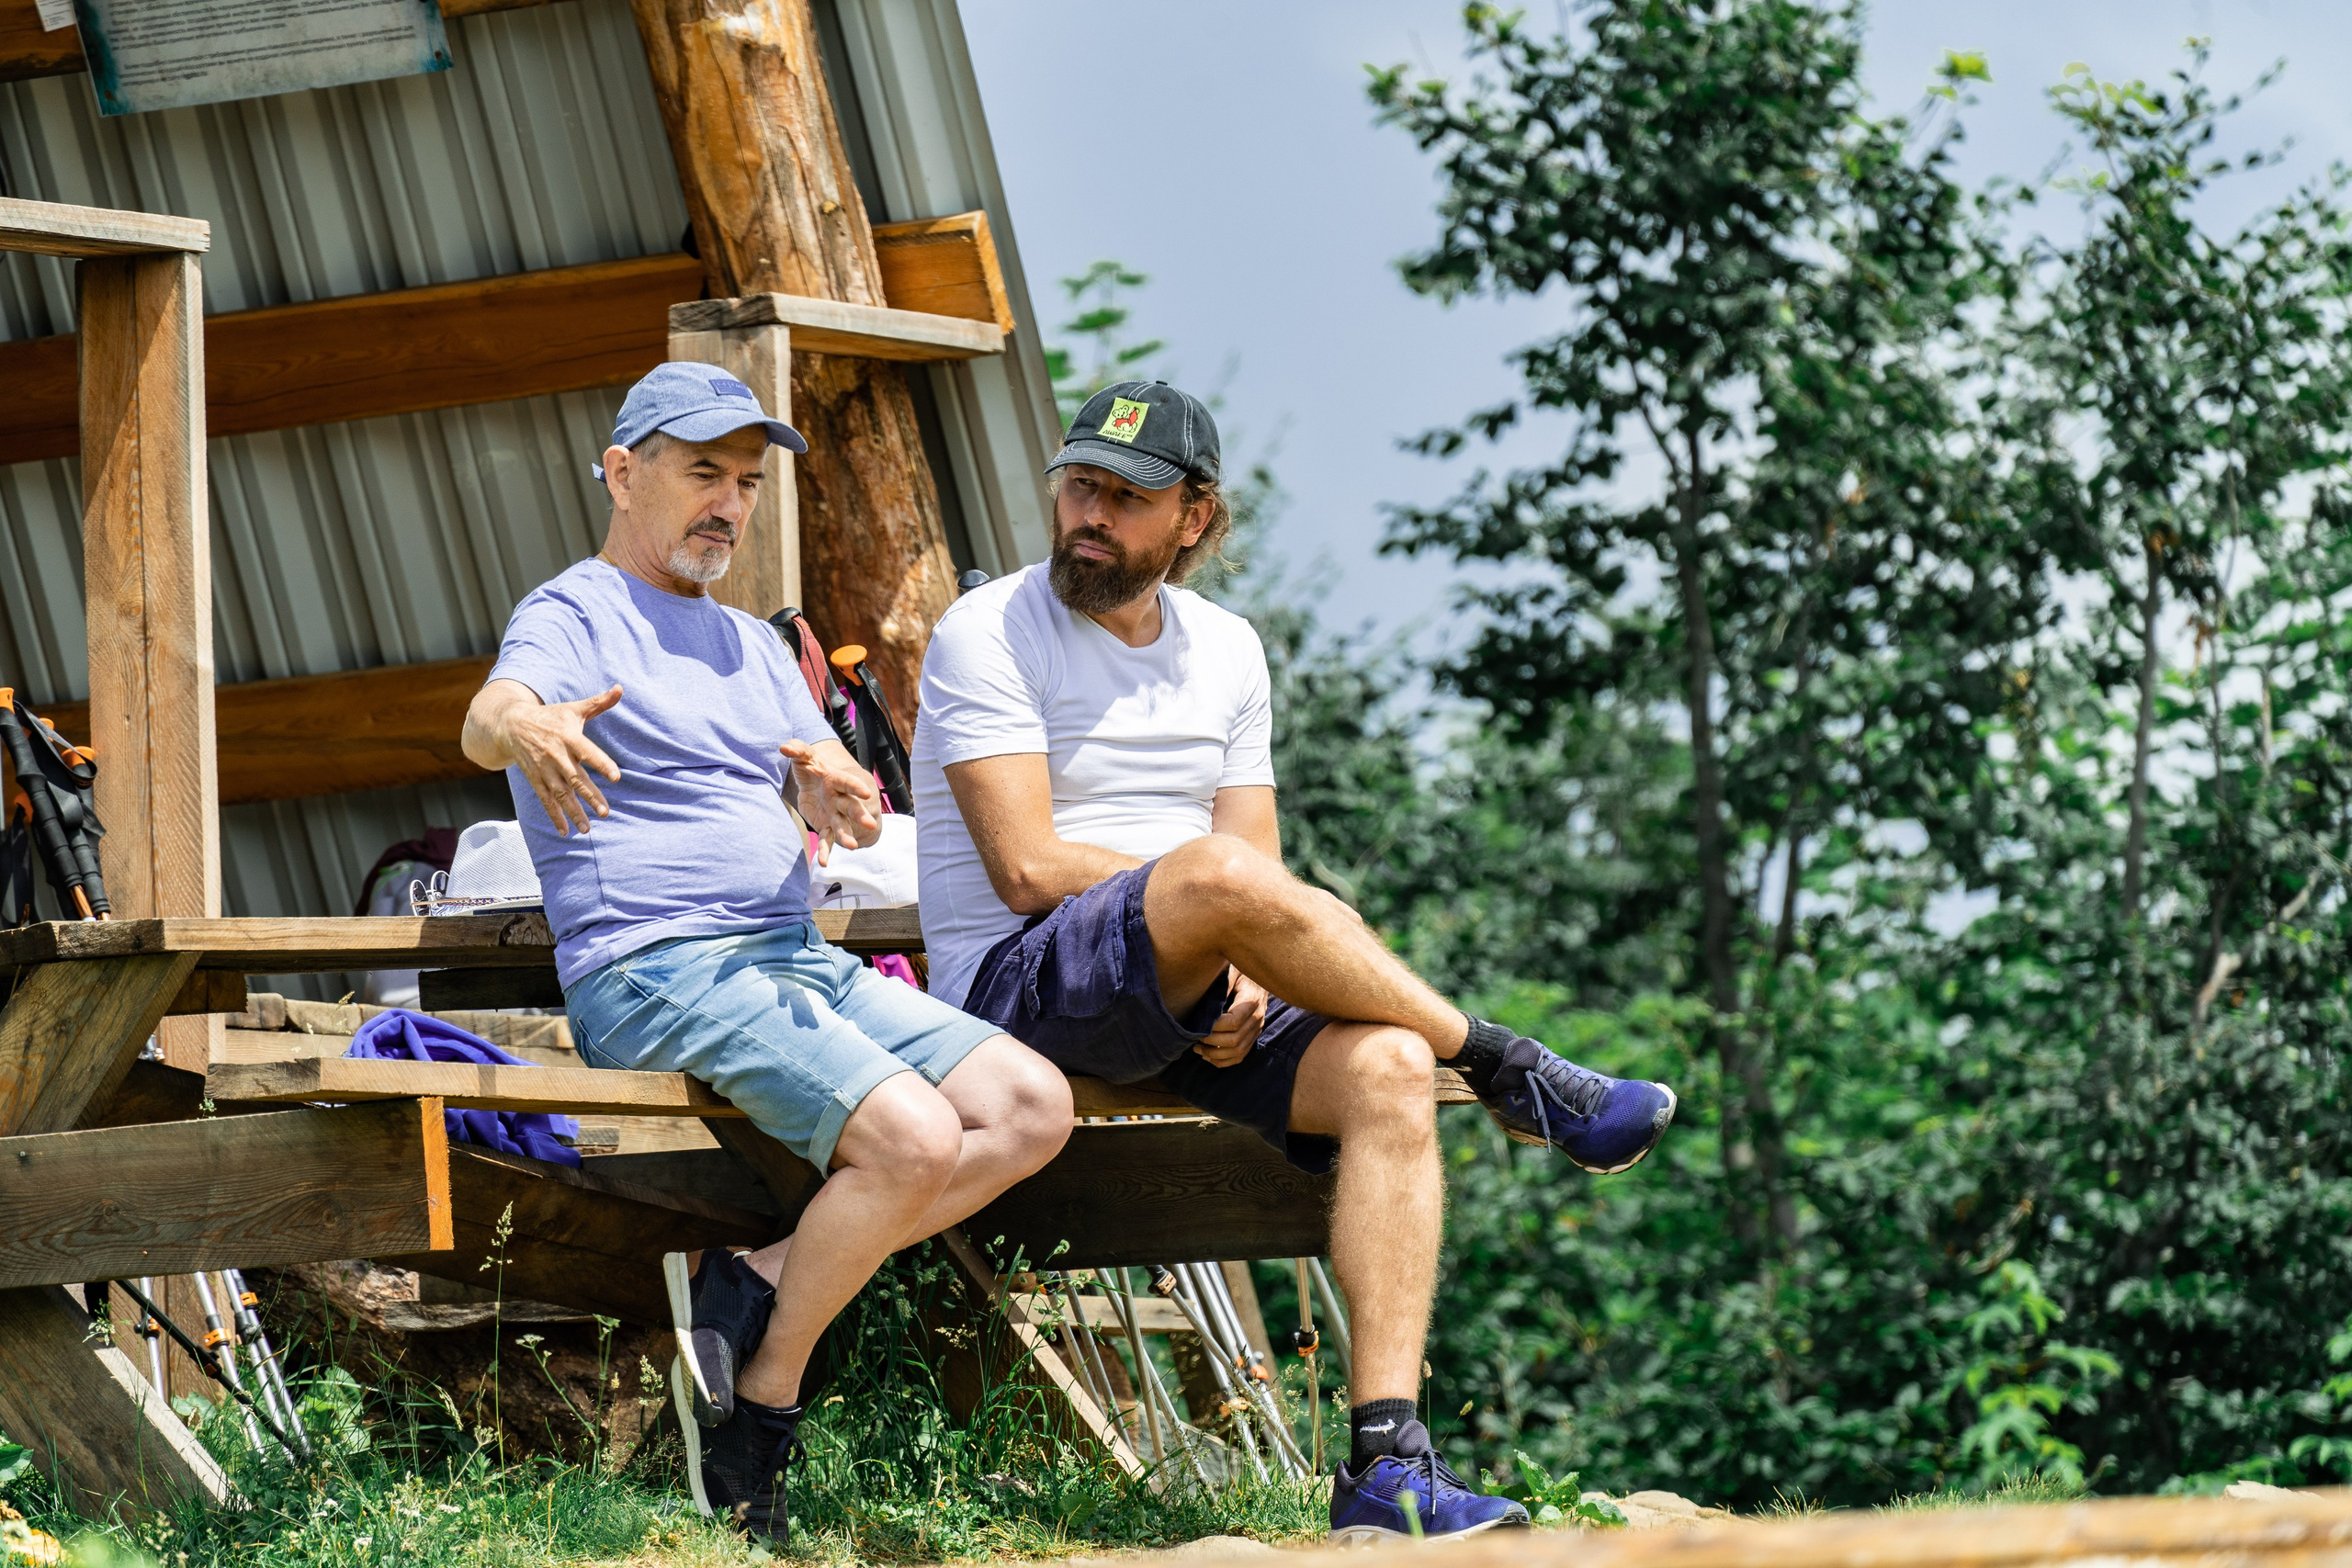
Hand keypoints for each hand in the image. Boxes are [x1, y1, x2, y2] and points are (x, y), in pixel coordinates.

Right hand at [504, 686, 622, 836]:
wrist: (510, 724)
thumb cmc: (550, 716)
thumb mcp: (573, 708)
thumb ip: (599, 703)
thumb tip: (620, 688)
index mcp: (568, 736)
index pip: (587, 751)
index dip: (601, 763)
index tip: (616, 777)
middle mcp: (556, 755)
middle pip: (575, 778)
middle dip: (590, 796)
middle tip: (605, 812)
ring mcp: (544, 769)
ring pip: (560, 793)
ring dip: (573, 812)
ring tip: (587, 828)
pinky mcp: (535, 779)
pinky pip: (545, 800)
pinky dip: (554, 816)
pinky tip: (564, 831)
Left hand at [781, 739, 881, 864]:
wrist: (814, 783)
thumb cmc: (811, 767)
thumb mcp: (804, 756)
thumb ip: (797, 750)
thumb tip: (784, 747)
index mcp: (836, 780)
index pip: (848, 783)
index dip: (856, 787)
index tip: (866, 793)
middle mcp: (839, 798)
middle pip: (851, 807)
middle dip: (860, 815)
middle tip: (870, 824)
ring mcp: (835, 814)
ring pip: (842, 826)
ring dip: (847, 836)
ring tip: (852, 847)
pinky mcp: (826, 826)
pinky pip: (827, 840)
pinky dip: (825, 851)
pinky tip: (823, 863)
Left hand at [1195, 971, 1268, 1067]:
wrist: (1259, 977)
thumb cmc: (1241, 972)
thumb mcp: (1232, 971)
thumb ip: (1223, 982)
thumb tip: (1208, 997)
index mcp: (1251, 1000)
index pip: (1234, 1022)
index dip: (1215, 1027)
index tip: (1201, 1024)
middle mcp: (1257, 1018)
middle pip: (1235, 1040)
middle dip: (1212, 1042)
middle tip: (1195, 1038)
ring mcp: (1256, 1029)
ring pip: (1238, 1051)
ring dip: (1215, 1054)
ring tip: (1197, 1049)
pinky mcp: (1253, 1036)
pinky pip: (1241, 1055)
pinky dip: (1224, 1061)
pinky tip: (1208, 1056)